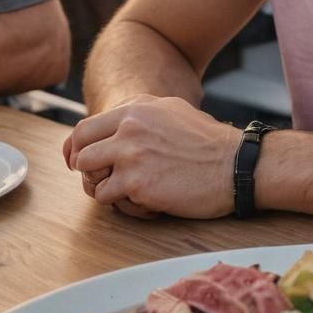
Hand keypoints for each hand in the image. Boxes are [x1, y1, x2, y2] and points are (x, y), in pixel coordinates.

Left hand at [62, 94, 241, 218]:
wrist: (235, 165)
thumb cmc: (209, 144)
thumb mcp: (173, 112)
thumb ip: (141, 117)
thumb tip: (115, 128)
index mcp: (138, 107)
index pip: (86, 127)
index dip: (77, 148)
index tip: (78, 162)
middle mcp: (130, 125)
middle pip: (81, 151)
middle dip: (88, 170)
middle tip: (103, 181)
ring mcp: (131, 153)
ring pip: (90, 176)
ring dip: (104, 187)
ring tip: (129, 191)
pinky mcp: (136, 182)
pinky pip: (107, 197)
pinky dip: (122, 204)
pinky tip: (146, 201)